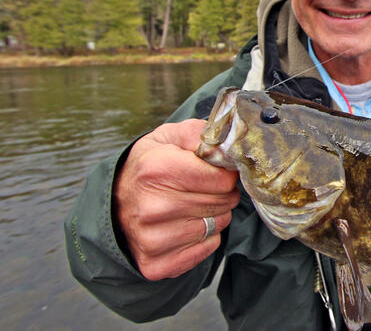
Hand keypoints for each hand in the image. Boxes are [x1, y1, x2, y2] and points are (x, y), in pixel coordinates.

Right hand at [114, 119, 239, 280]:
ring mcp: (152, 239)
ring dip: (214, 215)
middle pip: (223, 202)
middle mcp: (153, 207)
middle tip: (204, 188)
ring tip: (192, 205)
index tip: (215, 171)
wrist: (114, 202)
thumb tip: (229, 145)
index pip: (223, 179)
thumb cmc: (149, 166)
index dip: (226, 173)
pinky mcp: (156, 264)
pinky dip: (205, 237)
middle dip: (222, 193)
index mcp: (157, 170)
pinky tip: (185, 226)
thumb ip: (201, 134)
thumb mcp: (169, 137)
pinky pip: (208, 248)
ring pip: (219, 225)